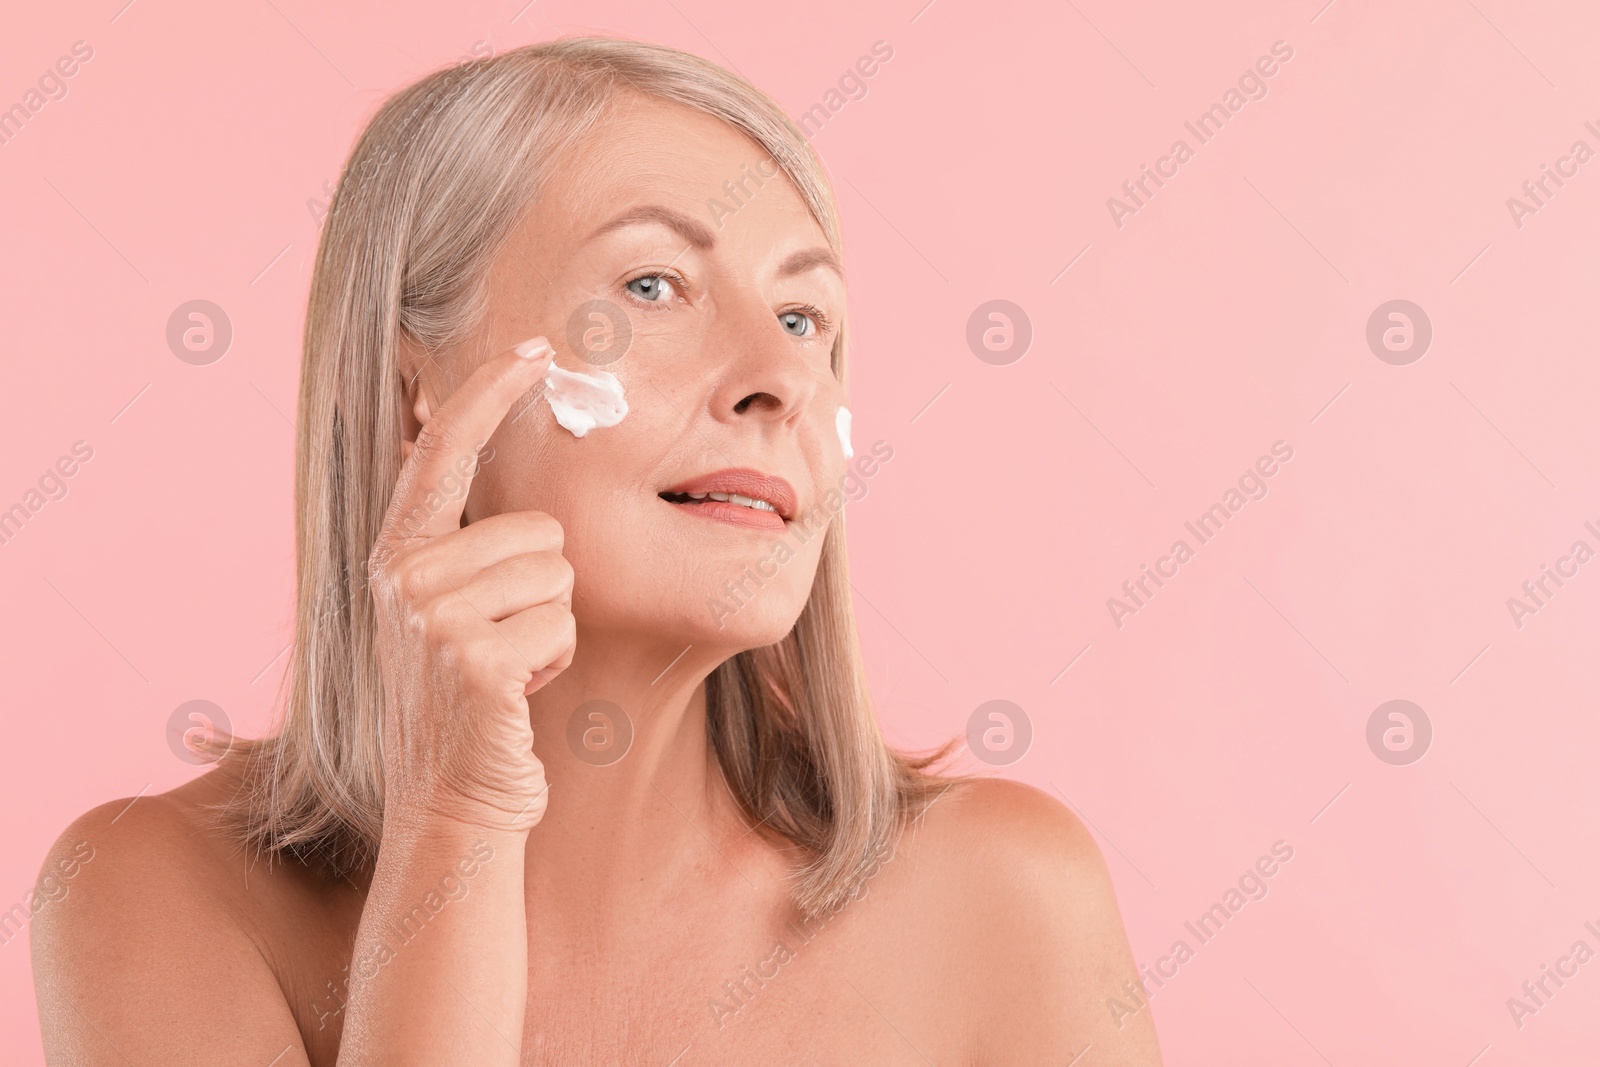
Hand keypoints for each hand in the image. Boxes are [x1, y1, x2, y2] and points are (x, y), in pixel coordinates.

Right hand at [367, 337, 572, 834]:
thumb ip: (456, 543)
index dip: (488, 391)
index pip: (443, 449)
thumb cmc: (467, 708)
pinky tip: (516, 698)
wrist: (452, 806)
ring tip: (507, 673)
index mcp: (396, 555)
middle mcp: (403, 576)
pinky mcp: (471, 659)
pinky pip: (562, 625)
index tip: (536, 346)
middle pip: (541, 530)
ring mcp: (432, 618)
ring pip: (559, 576)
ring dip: (553, 629)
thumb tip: (459, 444)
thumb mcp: (442, 614)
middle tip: (502, 648)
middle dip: (545, 589)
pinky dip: (556, 664)